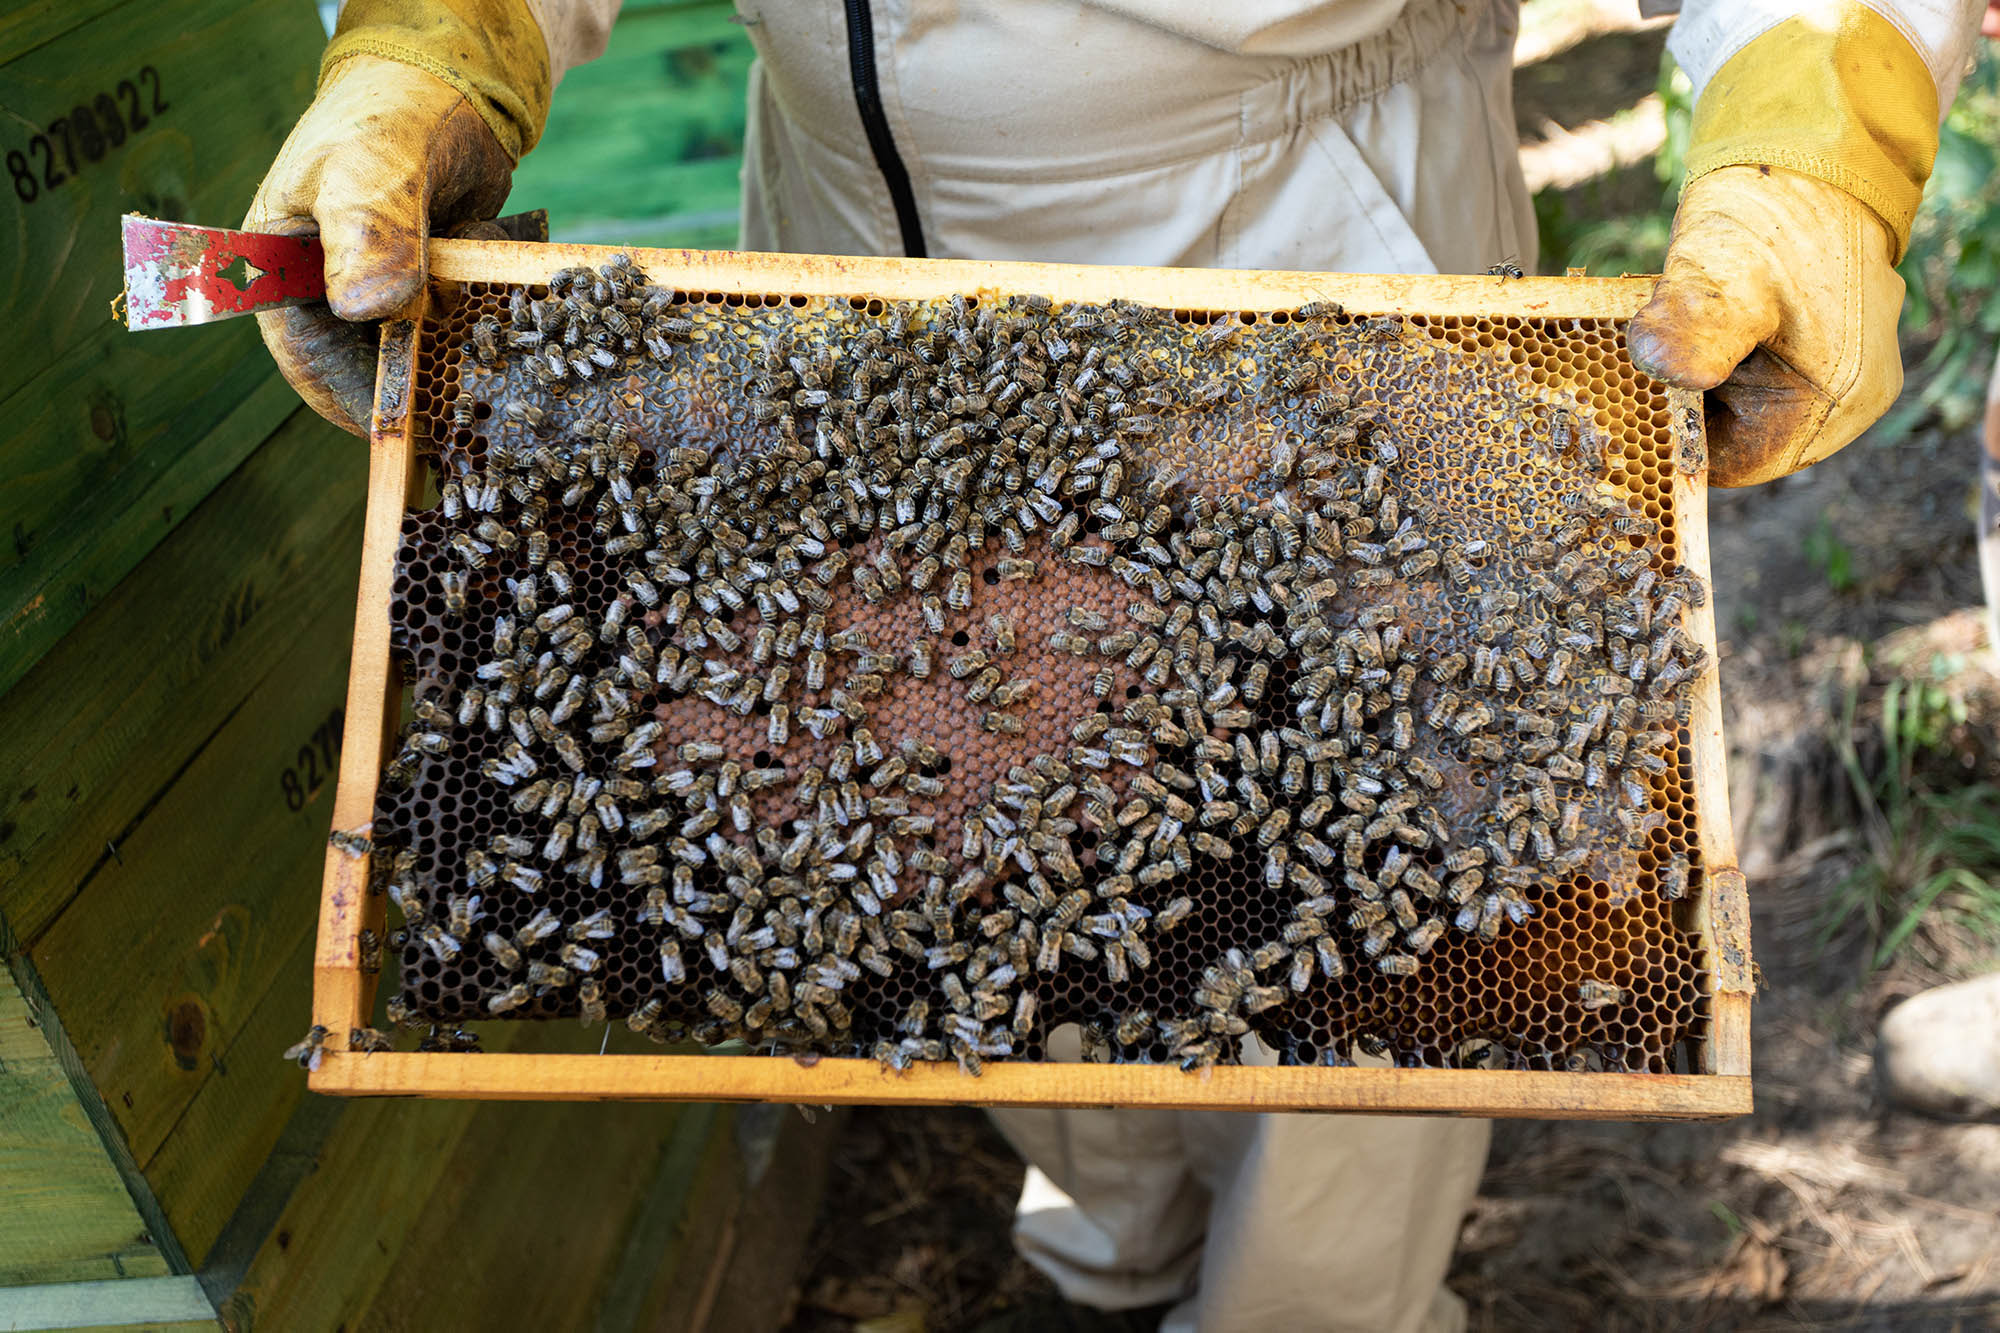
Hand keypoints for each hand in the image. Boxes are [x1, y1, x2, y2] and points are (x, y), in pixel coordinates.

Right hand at [245, 54, 514, 434]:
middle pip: (373, 369)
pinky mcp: (437, 291)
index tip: (412, 432)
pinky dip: (492, 329)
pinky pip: (464, 329)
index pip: (310, 363)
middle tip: (481, 410)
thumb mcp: (370, 164)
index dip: (358, 403)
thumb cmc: (388, 114)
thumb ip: (369, 229)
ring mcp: (389, 294)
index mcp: (281, 271)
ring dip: (466, 361)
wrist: (452, 87)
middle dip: (426, 386)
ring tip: (510, 366)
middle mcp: (332, 293)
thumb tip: (365, 307)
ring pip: (425, 354)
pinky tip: (523, 324)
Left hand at [1626, 165, 1905, 487]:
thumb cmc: (1775, 210)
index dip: (1674, 439)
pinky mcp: (1815, 344)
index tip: (1628, 399)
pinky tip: (1688, 317)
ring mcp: (1837, 369)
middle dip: (1683, 406)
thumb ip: (1693, 327)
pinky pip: (1751, 372)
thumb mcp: (1724, 272)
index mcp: (1841, 401)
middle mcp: (1849, 398)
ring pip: (1740, 405)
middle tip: (1637, 360)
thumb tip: (1659, 363)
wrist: (1810, 144)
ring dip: (1693, 377)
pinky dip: (1710, 353)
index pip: (1736, 464)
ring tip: (1667, 328)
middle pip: (1739, 438)